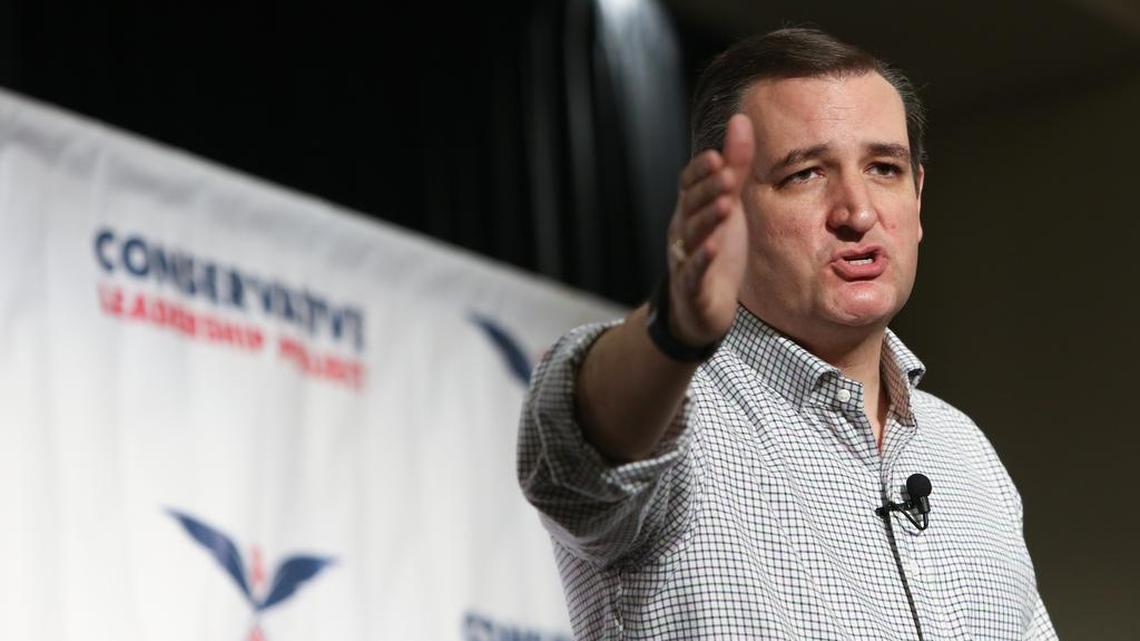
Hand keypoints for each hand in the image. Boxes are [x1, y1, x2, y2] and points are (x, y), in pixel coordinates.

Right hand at [665, 113, 753, 346]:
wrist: (700, 308)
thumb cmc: (715, 250)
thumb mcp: (729, 204)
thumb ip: (735, 165)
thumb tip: (740, 119)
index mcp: (691, 210)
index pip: (688, 184)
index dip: (699, 171)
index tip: (717, 155)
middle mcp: (683, 231)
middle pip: (691, 206)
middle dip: (707, 190)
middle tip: (726, 175)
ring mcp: (685, 259)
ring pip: (692, 236)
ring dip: (707, 219)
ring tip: (725, 204)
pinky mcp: (692, 287)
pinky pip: (694, 272)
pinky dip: (701, 260)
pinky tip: (712, 249)